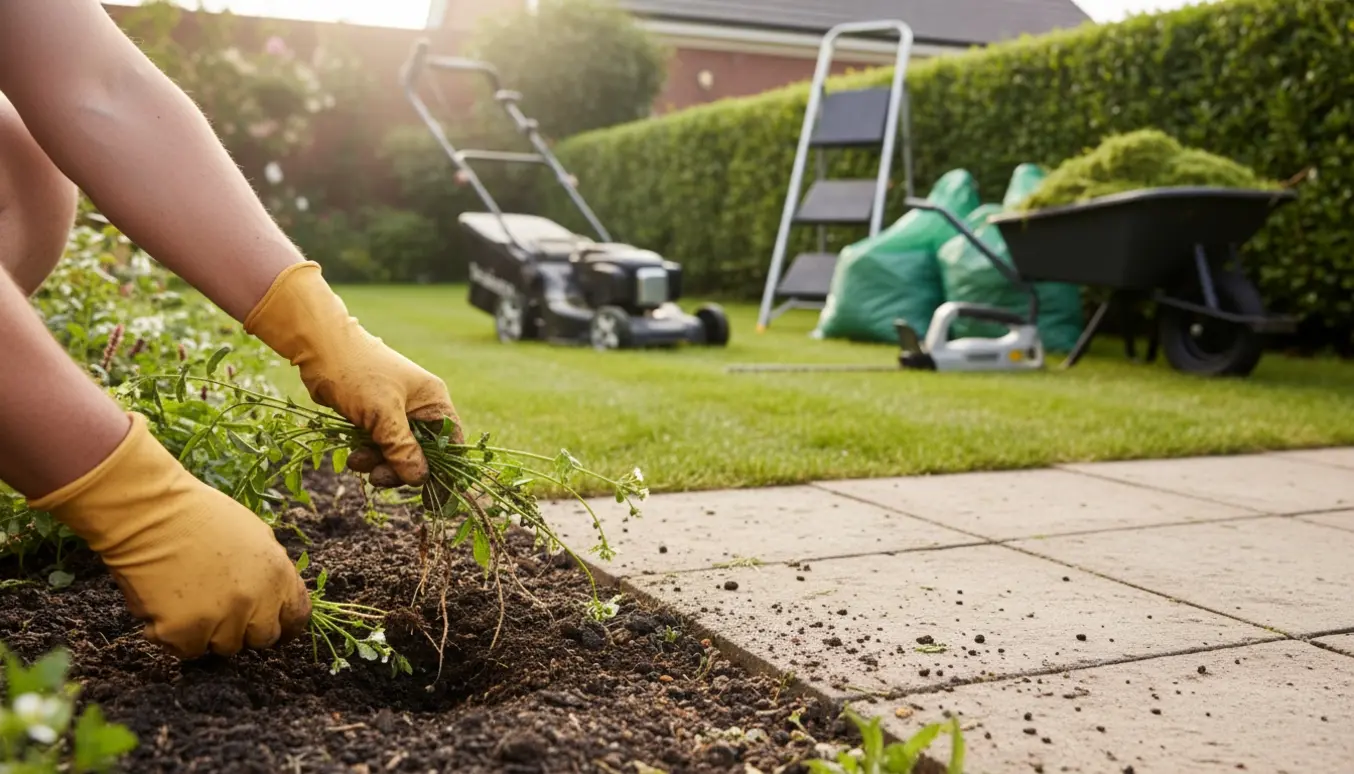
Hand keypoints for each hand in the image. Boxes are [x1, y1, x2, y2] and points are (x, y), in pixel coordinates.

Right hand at [29, 413, 310, 658]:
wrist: (150, 513)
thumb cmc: (199, 515)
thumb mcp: (255, 535)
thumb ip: (269, 571)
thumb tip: (274, 597)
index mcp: (278, 576)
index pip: (296, 617)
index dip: (284, 624)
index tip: (273, 627)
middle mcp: (256, 602)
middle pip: (262, 638)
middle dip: (245, 629)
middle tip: (221, 611)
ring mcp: (221, 620)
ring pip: (223, 647)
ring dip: (209, 632)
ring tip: (188, 599)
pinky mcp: (185, 632)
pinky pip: (186, 649)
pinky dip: (175, 635)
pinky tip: (165, 606)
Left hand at [244, 262, 459, 487]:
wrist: (319, 347)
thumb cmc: (357, 374)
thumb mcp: (382, 414)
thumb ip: (403, 448)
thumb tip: (420, 478)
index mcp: (433, 401)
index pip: (450, 442)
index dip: (443, 470)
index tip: (431, 498)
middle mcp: (419, 407)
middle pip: (422, 453)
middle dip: (400, 468)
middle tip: (378, 479)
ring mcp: (396, 412)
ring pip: (397, 452)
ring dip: (379, 462)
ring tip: (357, 462)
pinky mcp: (375, 416)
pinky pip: (379, 445)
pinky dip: (368, 454)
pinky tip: (353, 455)